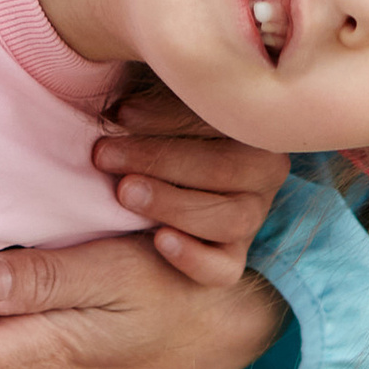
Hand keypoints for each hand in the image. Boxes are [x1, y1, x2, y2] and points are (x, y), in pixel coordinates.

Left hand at [91, 82, 287, 287]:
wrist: (166, 192)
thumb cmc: (158, 132)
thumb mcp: (161, 111)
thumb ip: (153, 100)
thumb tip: (121, 104)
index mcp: (252, 126)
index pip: (219, 120)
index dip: (167, 117)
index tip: (121, 114)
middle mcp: (264, 171)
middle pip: (225, 168)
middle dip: (160, 159)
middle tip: (105, 155)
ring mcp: (251, 217)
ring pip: (230, 218)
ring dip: (173, 203)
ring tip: (125, 192)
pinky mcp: (231, 259)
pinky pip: (223, 268)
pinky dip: (193, 257)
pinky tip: (160, 240)